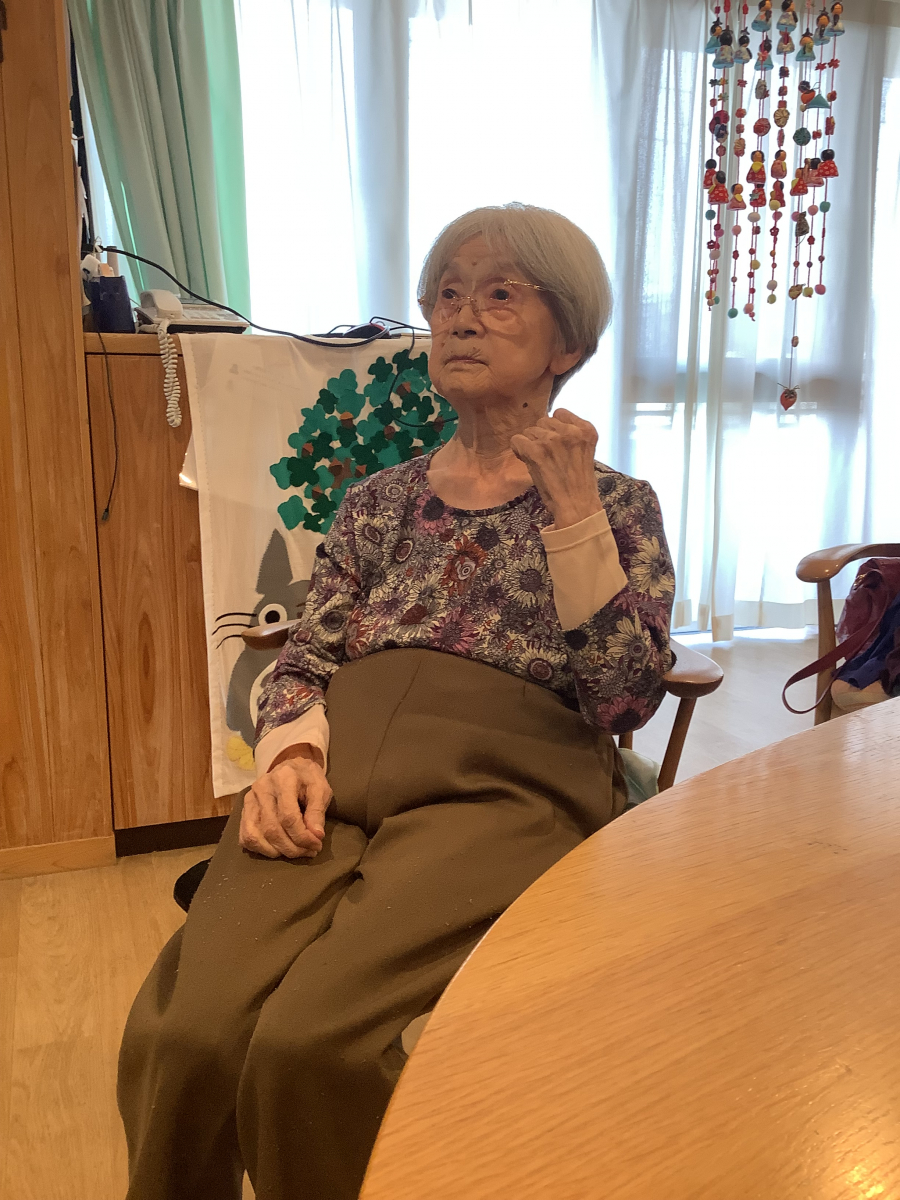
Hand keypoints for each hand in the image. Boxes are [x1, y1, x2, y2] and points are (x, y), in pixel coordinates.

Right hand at [239, 748, 332, 859]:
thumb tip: (316, 835)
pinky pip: (246, 837)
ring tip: (295, 852)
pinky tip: (278, 849)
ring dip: (277, 851)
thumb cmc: (307, 779)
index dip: (302, 836)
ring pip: (255, 836)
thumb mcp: (320, 789)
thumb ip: (317, 811)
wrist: (291, 767)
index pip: (288, 817)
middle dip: (292, 847)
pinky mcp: (243, 810)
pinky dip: (261, 849)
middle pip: (272, 829)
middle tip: (309, 851)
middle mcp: (261, 788)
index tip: (316, 845)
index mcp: (283, 779)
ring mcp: (249, 800)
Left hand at [509, 408, 601, 528]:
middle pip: (543, 420)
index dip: (554, 428)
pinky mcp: (537, 451)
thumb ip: (570, 435)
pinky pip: (517, 440)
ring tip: (541, 461)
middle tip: (548, 456)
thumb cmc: (578, 483)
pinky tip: (529, 461)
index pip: (559, 413)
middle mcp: (571, 431)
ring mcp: (553, 440)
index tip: (556, 443)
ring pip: (529, 430)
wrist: (576, 506)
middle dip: (542, 436)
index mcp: (586, 430)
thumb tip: (545, 424)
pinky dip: (519, 451)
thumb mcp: (582, 451)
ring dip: (531, 444)